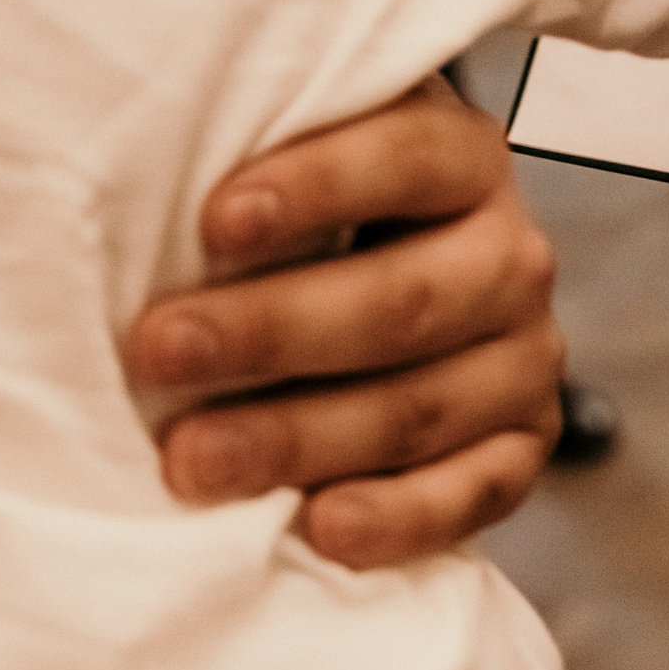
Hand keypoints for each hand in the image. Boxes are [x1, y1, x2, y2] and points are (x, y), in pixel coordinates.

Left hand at [127, 79, 561, 566]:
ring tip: (191, 459)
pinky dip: (397, 520)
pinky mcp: (521, 449)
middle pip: (401, 298)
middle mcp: (510, 255)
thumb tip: (143, 156)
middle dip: (271, 329)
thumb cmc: (314, 212)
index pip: (405, 155)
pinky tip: (317, 529)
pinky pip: (474, 496)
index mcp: (465, 156)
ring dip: (298, 438)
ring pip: (419, 408)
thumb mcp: (303, 151)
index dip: (315, 185)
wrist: (398, 280)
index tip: (213, 223)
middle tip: (160, 350)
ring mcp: (525, 359)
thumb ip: (258, 141)